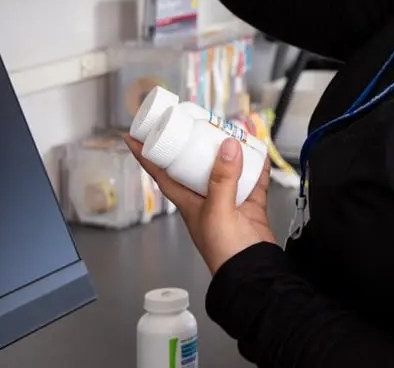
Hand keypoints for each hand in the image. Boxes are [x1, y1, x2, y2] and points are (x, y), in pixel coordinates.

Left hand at [126, 134, 275, 273]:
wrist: (253, 272)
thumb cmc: (224, 252)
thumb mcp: (217, 212)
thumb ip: (222, 179)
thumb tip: (227, 146)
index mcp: (188, 201)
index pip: (161, 173)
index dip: (146, 155)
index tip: (135, 135)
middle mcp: (205, 198)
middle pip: (196, 164)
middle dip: (196, 143)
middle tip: (197, 121)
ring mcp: (229, 200)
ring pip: (226, 168)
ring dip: (229, 150)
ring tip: (231, 130)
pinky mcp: (250, 204)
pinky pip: (253, 179)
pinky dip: (257, 164)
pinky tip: (259, 151)